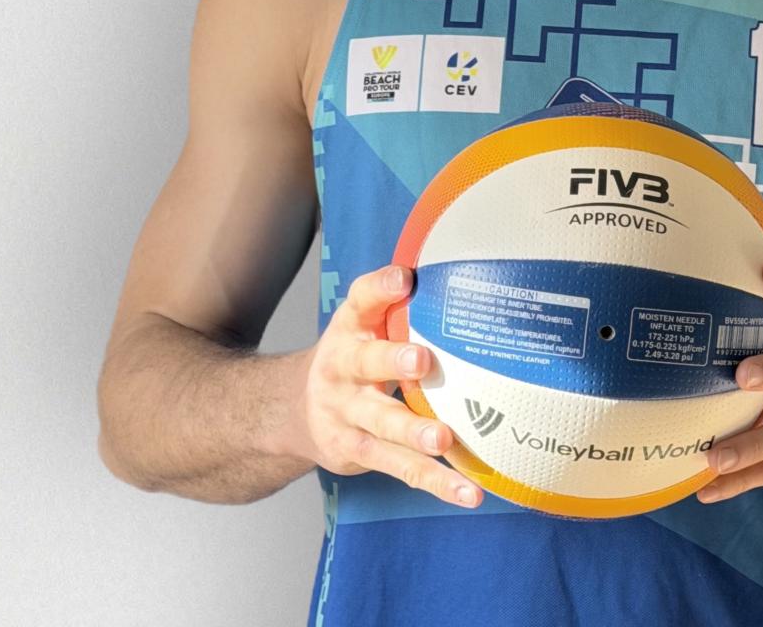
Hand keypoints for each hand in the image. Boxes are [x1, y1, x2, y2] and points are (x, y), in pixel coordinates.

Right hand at [291, 264, 481, 508]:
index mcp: (349, 328)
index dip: (380, 287)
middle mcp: (343, 369)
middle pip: (366, 364)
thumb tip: (449, 271)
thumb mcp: (363, 321)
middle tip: (422, 362)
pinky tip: (470, 492)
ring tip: (444, 440)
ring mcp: (348, 415)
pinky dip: (437, 482)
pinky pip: (401, 469)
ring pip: (382, 426)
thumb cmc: (352, 355)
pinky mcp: (359, 454)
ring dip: (413, 434)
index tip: (404, 279)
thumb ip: (396, 302)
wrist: (293, 410)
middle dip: (393, 363)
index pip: (361, 299)